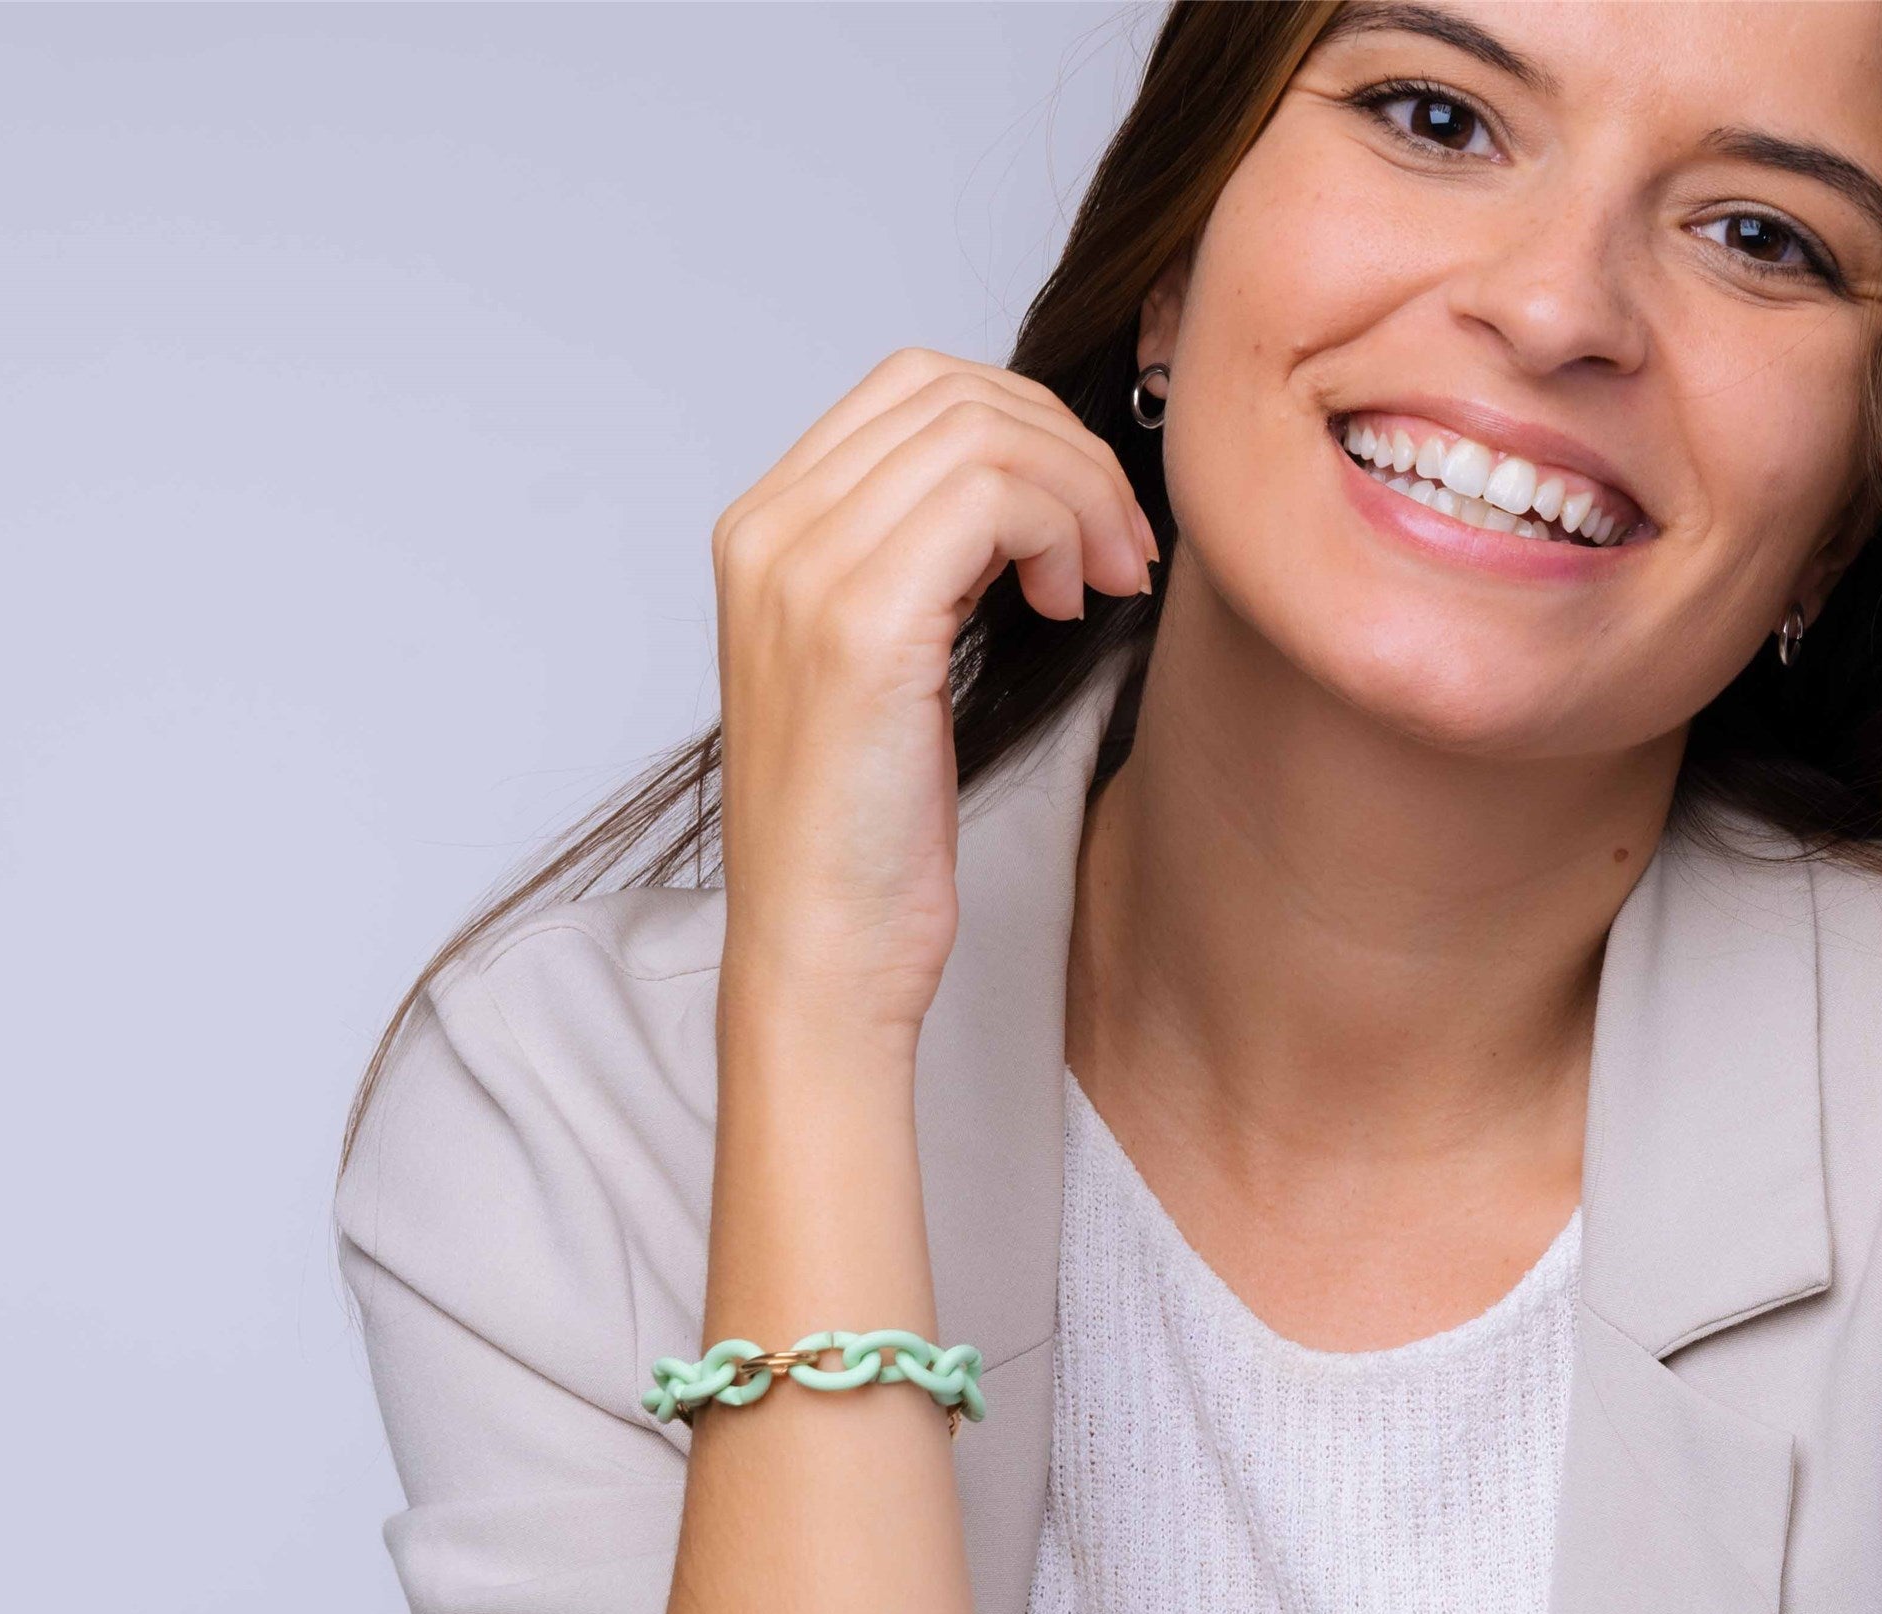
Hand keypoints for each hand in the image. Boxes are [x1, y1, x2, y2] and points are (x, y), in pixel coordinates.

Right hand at [710, 345, 1156, 1041]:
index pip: (910, 389)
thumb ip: (918, 561)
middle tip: (1119, 547)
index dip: (1024, 426)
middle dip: (1065, 450)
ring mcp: (803, 573)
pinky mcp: (860, 625)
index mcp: (761, 533)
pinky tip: (1074, 603)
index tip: (1083, 518)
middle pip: (949, 391)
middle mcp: (766, 534)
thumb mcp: (882, 669)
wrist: (821, 957)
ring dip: (1080, 493)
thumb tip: (1022, 492)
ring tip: (1104, 583)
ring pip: (982, 433)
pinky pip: (993, 496)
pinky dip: (1063, 530)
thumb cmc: (861, 840)